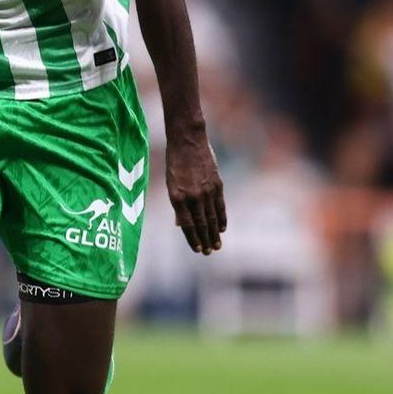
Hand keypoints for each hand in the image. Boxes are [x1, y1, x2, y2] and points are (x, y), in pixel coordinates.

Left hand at [165, 126, 225, 254]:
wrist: (187, 140)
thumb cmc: (174, 162)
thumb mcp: (170, 184)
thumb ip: (177, 205)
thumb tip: (179, 225)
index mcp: (177, 197)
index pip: (188, 225)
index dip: (193, 239)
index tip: (198, 250)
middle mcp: (193, 197)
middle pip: (202, 224)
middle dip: (205, 240)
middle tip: (209, 252)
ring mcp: (206, 191)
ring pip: (212, 218)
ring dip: (215, 234)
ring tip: (217, 245)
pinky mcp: (217, 184)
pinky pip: (220, 206)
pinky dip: (222, 219)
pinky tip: (222, 228)